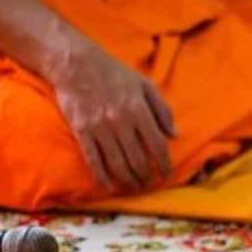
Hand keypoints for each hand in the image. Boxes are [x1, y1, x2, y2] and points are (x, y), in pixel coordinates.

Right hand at [48, 41, 175, 193]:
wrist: (76, 64)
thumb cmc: (114, 73)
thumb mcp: (145, 85)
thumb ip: (162, 110)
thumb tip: (174, 135)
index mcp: (139, 110)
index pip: (157, 144)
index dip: (164, 163)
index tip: (167, 174)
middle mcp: (121, 122)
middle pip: (138, 159)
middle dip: (146, 176)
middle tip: (149, 184)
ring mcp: (100, 128)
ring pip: (118, 163)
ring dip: (128, 180)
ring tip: (134, 187)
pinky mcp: (82, 131)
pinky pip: (94, 160)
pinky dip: (102, 176)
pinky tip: (109, 186)